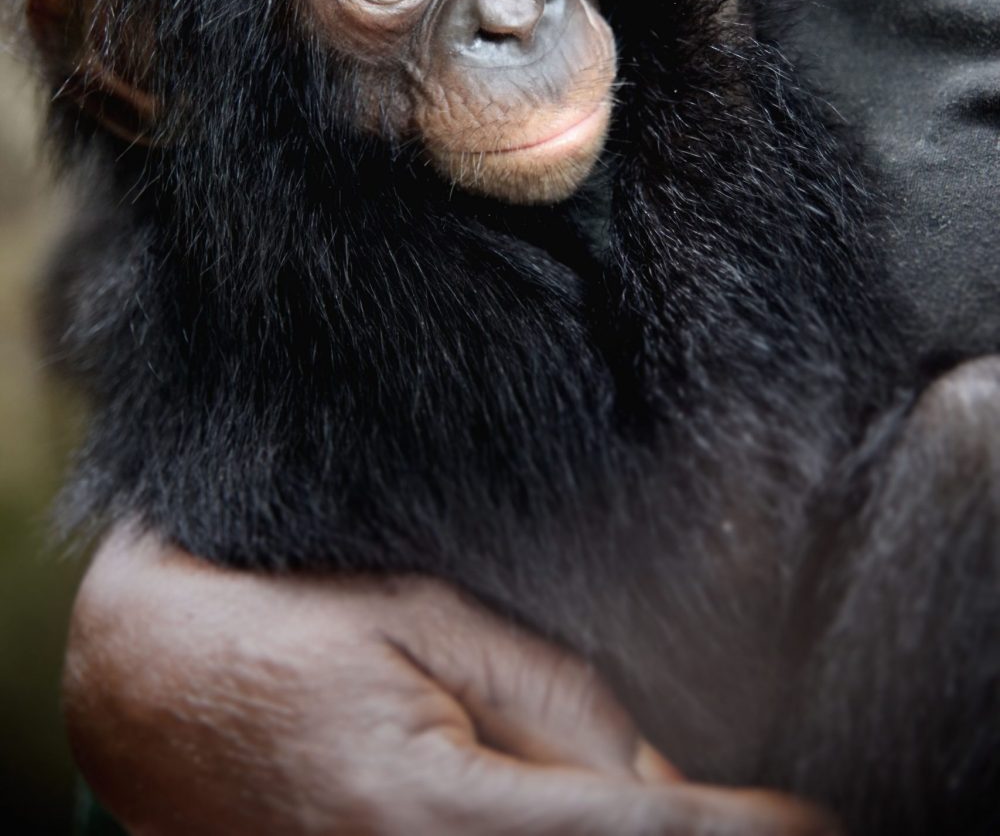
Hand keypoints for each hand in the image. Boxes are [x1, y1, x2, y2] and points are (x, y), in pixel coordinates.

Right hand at [64, 526, 837, 834]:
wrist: (164, 699)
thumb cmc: (302, 636)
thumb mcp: (435, 627)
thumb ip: (566, 714)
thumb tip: (672, 799)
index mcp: (434, 811)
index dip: (745, 835)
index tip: (819, 821)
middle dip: (702, 834)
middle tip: (784, 813)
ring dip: (639, 835)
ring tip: (688, 799)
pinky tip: (594, 806)